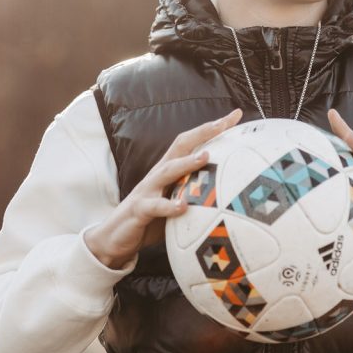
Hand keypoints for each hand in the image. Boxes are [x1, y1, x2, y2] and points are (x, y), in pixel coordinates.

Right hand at [85, 108, 242, 268]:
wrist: (116, 237)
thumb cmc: (152, 218)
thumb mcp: (176, 200)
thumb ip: (196, 193)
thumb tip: (230, 192)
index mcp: (170, 169)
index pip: (193, 142)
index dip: (213, 129)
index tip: (236, 115)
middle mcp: (159, 174)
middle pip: (181, 146)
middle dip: (203, 133)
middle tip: (224, 123)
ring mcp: (148, 190)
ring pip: (168, 171)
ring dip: (187, 163)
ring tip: (206, 157)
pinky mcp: (140, 210)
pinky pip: (155, 206)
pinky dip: (169, 206)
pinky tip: (183, 206)